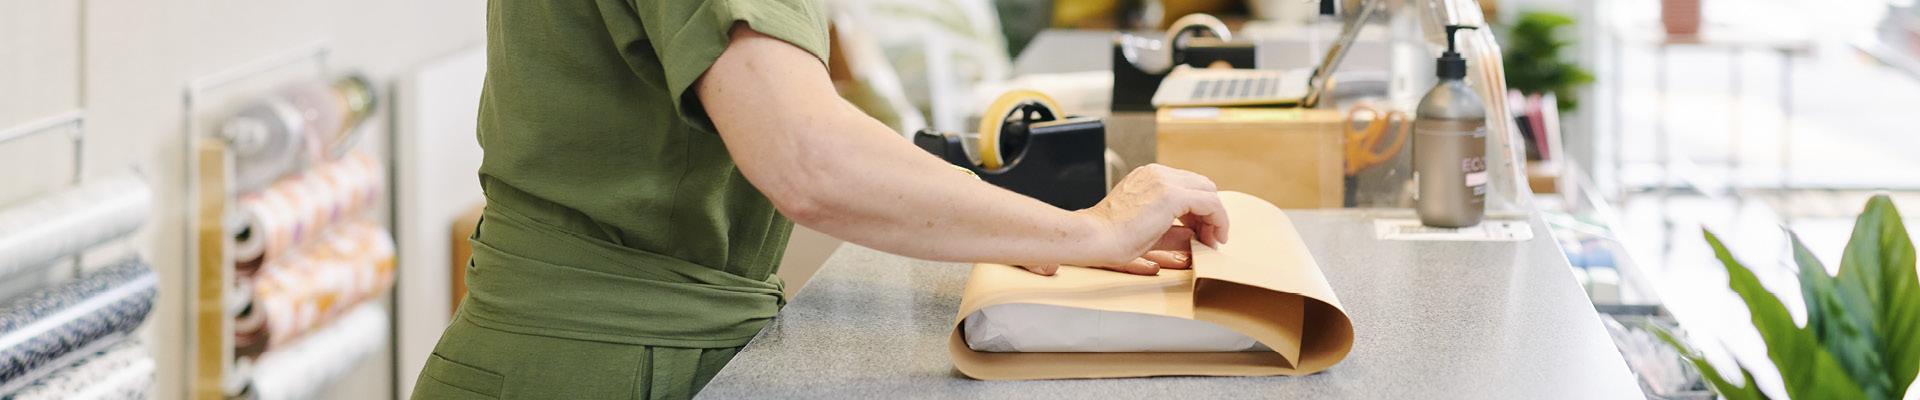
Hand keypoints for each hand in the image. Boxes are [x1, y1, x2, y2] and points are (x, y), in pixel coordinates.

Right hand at [1019, 164, 1229, 275]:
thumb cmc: (1110, 238)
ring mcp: (1164, 181)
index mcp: (1149, 177)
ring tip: (1212, 241)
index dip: (1199, 210)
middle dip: (1210, 213)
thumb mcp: (1149, 231)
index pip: (1187, 186)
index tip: (1201, 233)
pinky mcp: (1171, 195)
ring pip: (1209, 192)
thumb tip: (1194, 237)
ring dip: (1215, 217)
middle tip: (1209, 238)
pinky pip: (1210, 203)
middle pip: (1202, 185)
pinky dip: (1218, 220)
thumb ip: (1173, 232)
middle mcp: (1158, 173)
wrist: (1093, 237)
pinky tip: (1214, 238)